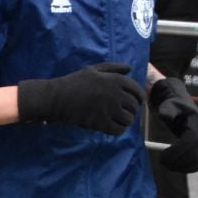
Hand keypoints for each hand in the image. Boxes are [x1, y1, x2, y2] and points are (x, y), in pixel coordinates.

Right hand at [17, 62, 145, 133]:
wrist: (58, 98)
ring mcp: (109, 110)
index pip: (137, 91)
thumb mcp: (93, 70)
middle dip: (131, 110)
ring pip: (128, 119)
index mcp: (115, 80)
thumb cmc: (74, 82)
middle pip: (134, 106)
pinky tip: (113, 127)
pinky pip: (119, 130)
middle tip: (124, 112)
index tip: (136, 102)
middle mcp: (115, 94)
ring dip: (125, 121)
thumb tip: (129, 68)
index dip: (139, 98)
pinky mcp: (101, 123)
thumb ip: (113, 67)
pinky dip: (118, 130)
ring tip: (118, 120)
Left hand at [149, 76, 197, 172]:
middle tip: (162, 163)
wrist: (182, 108)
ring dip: (183, 167)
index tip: (162, 156)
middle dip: (179, 161)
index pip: (191, 140)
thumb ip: (167, 109)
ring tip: (167, 165)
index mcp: (197, 122)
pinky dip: (189, 168)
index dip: (177, 151)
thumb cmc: (173, 106)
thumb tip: (165, 115)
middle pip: (196, 153)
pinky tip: (176, 167)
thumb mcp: (168, 105)